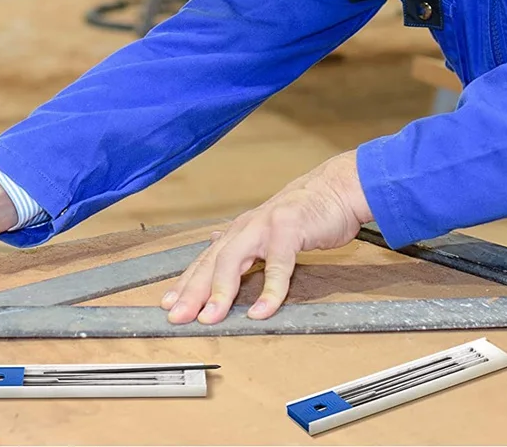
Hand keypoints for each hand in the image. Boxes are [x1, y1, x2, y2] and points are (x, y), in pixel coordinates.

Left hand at [160, 151, 371, 323]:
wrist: (337, 189)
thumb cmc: (306, 212)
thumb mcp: (269, 228)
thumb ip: (246, 242)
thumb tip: (216, 245)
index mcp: (241, 230)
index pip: (206, 260)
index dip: (186, 282)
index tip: (168, 304)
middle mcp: (247, 227)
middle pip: (212, 262)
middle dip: (192, 291)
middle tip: (177, 316)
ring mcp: (267, 227)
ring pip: (234, 261)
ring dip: (221, 291)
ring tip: (211, 317)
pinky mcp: (290, 231)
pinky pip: (277, 265)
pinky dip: (269, 290)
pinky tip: (262, 311)